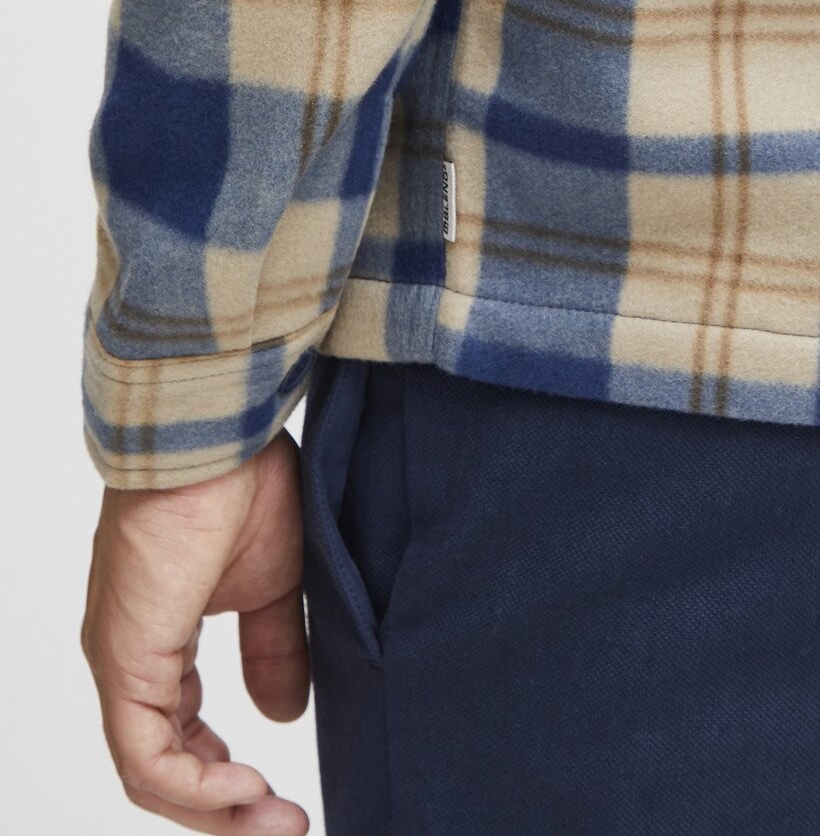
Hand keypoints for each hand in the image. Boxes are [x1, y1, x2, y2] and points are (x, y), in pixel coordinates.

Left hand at [81, 431, 310, 833]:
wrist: (219, 435)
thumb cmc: (242, 482)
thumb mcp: (273, 584)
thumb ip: (272, 650)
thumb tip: (280, 714)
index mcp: (159, 637)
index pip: (179, 731)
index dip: (226, 773)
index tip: (283, 796)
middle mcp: (131, 657)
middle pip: (164, 765)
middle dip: (226, 810)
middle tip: (285, 828)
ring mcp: (122, 661)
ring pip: (152, 772)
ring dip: (215, 809)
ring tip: (274, 820)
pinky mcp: (125, 660)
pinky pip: (147, 756)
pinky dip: (196, 786)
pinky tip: (246, 788)